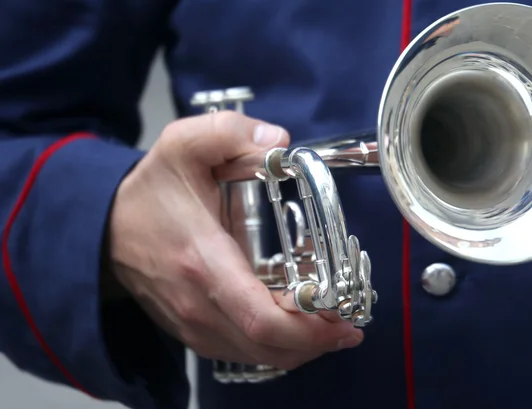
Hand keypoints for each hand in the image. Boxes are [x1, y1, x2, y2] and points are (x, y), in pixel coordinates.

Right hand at [107, 111, 363, 370]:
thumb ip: (231, 132)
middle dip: (315, 342)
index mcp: (203, 261)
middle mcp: (199, 303)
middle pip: (267, 346)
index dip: (308, 328)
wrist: (106, 225)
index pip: (260, 317)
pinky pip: (239, 351)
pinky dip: (272, 348)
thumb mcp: (184, 144)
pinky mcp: (191, 330)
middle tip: (346, 325)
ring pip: (256, 356)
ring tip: (328, 329)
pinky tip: (292, 329)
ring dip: (298, 348)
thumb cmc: (150, 190)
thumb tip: (280, 141)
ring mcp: (192, 323)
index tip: (341, 319)